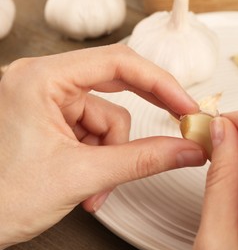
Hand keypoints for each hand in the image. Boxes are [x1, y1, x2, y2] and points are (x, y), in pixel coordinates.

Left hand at [0, 45, 206, 248]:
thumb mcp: (81, 176)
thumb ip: (143, 160)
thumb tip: (184, 149)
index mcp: (40, 79)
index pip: (118, 63)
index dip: (160, 83)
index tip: (185, 104)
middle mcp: (43, 83)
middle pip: (115, 87)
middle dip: (139, 119)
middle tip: (174, 125)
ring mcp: (48, 103)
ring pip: (107, 121)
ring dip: (112, 156)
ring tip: (96, 187)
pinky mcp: (52, 123)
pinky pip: (95, 134)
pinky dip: (100, 161)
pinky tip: (87, 185)